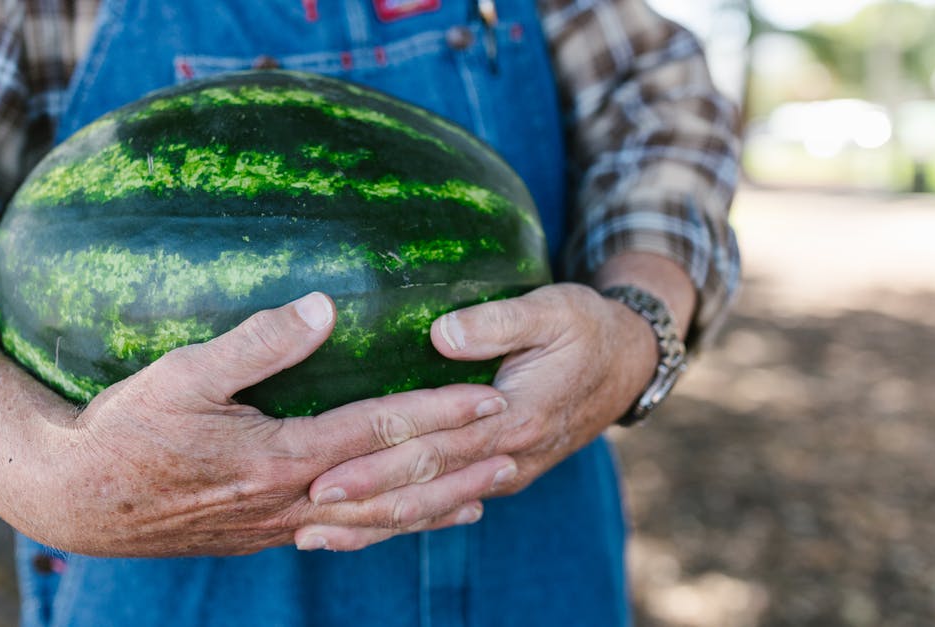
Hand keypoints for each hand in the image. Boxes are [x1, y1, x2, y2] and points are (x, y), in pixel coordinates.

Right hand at [0, 293, 514, 557]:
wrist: (79, 501)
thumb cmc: (125, 429)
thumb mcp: (181, 375)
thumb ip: (257, 342)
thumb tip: (326, 307)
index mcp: (281, 454)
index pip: (380, 432)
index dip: (438, 414)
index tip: (490, 396)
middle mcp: (293, 498)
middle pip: (395, 484)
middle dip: (460, 462)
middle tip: (517, 443)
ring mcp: (282, 524)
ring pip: (378, 520)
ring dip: (437, 503)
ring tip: (490, 490)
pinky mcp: (266, 534)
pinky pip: (346, 534)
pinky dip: (389, 526)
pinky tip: (410, 519)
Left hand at [299, 281, 666, 547]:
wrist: (629, 364)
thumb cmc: (585, 328)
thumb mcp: (552, 309)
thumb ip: (497, 322)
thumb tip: (440, 334)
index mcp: (516, 417)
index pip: (435, 449)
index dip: (378, 465)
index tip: (326, 474)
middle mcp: (509, 457)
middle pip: (425, 488)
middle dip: (363, 503)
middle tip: (305, 512)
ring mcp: (506, 474)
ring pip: (432, 509)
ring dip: (375, 525)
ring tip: (317, 537)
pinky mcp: (499, 475)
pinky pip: (445, 506)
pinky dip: (405, 522)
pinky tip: (365, 532)